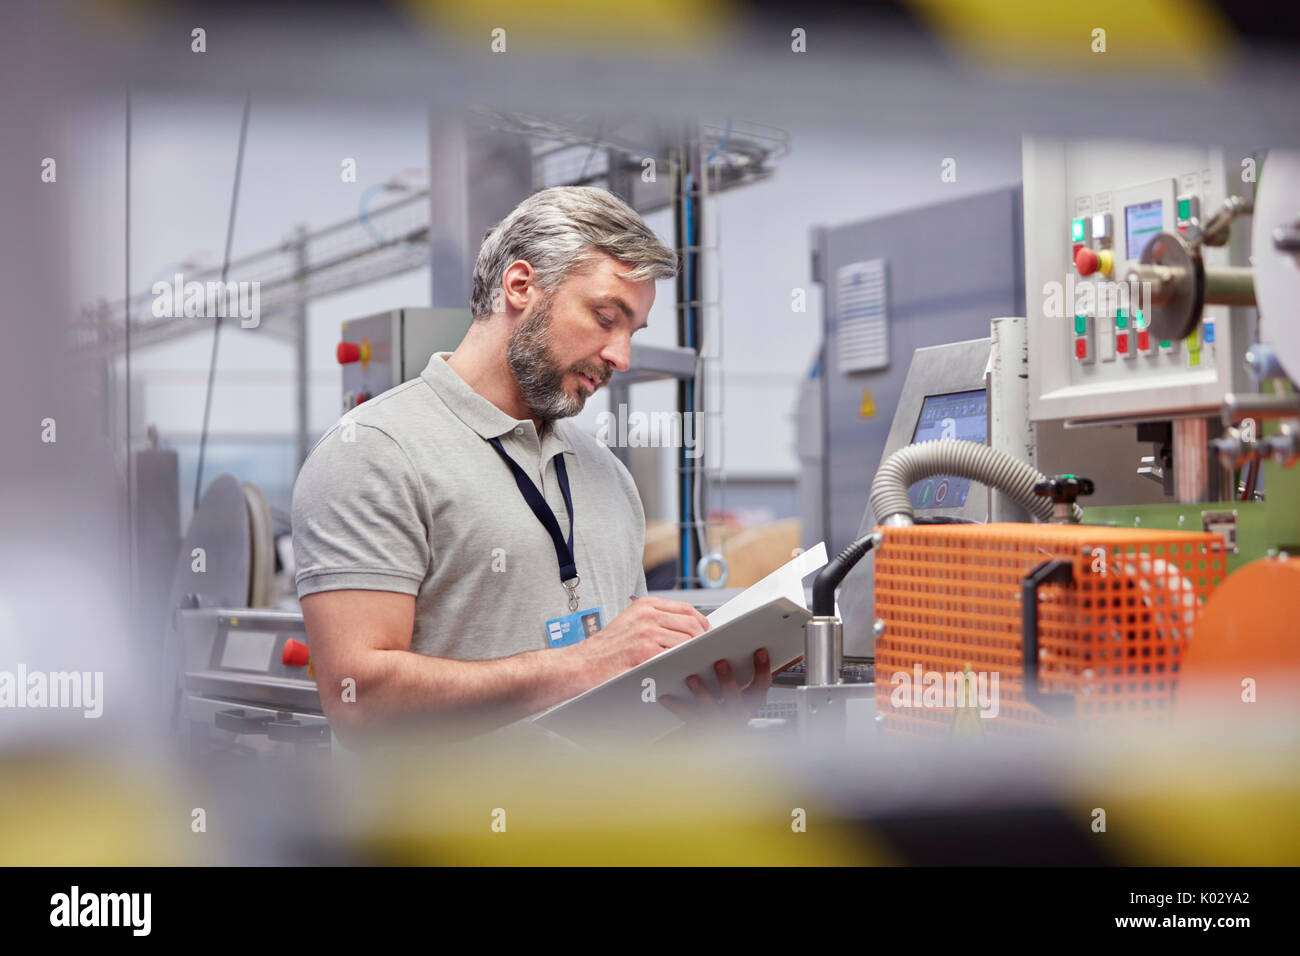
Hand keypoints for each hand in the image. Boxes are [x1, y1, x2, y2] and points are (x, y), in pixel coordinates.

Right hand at [571, 596, 709, 685]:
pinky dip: (682, 662)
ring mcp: (646, 633)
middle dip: (702, 638)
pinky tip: (681, 667)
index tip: (705, 632)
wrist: (582, 664)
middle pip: (691, 623)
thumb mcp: (630, 622)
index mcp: (645, 605)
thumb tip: (687, 628)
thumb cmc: (606, 648)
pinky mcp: (644, 652)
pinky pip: (674, 655)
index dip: (701, 622)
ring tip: (694, 660)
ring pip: (686, 640)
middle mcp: (646, 615)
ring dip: (694, 652)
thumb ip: (656, 621)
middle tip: (704, 650)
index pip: (686, 608)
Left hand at [657, 648, 772, 730]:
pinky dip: (676, 706)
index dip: (763, 669)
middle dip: (728, 681)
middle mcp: (737, 716)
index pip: (761, 686)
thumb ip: (743, 676)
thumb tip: (738, 650)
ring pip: (711, 709)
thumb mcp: (741, 695)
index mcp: (750, 704)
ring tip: (691, 678)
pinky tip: (665, 697)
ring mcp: (719, 724)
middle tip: (720, 663)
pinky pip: (687, 717)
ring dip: (701, 692)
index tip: (760, 651)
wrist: (713, 743)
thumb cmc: (726, 711)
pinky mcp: (701, 729)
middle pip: (735, 699)